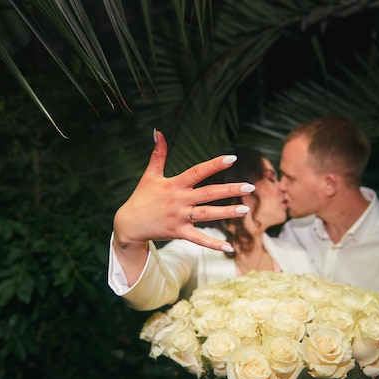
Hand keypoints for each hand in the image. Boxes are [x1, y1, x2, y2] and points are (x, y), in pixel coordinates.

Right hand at [113, 129, 253, 252]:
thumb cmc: (142, 197)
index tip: (232, 158)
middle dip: (230, 190)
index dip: (215, 164)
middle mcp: (179, 200)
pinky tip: (230, 247)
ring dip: (227, 213)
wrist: (129, 224)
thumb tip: (158, 132)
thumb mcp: (150, 175)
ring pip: (207, 215)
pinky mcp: (179, 232)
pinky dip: (213, 244)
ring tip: (245, 210)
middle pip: (208, 194)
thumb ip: (158, 154)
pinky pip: (199, 239)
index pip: (198, 171)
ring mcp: (179, 217)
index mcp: (174, 184)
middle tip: (250, 187)